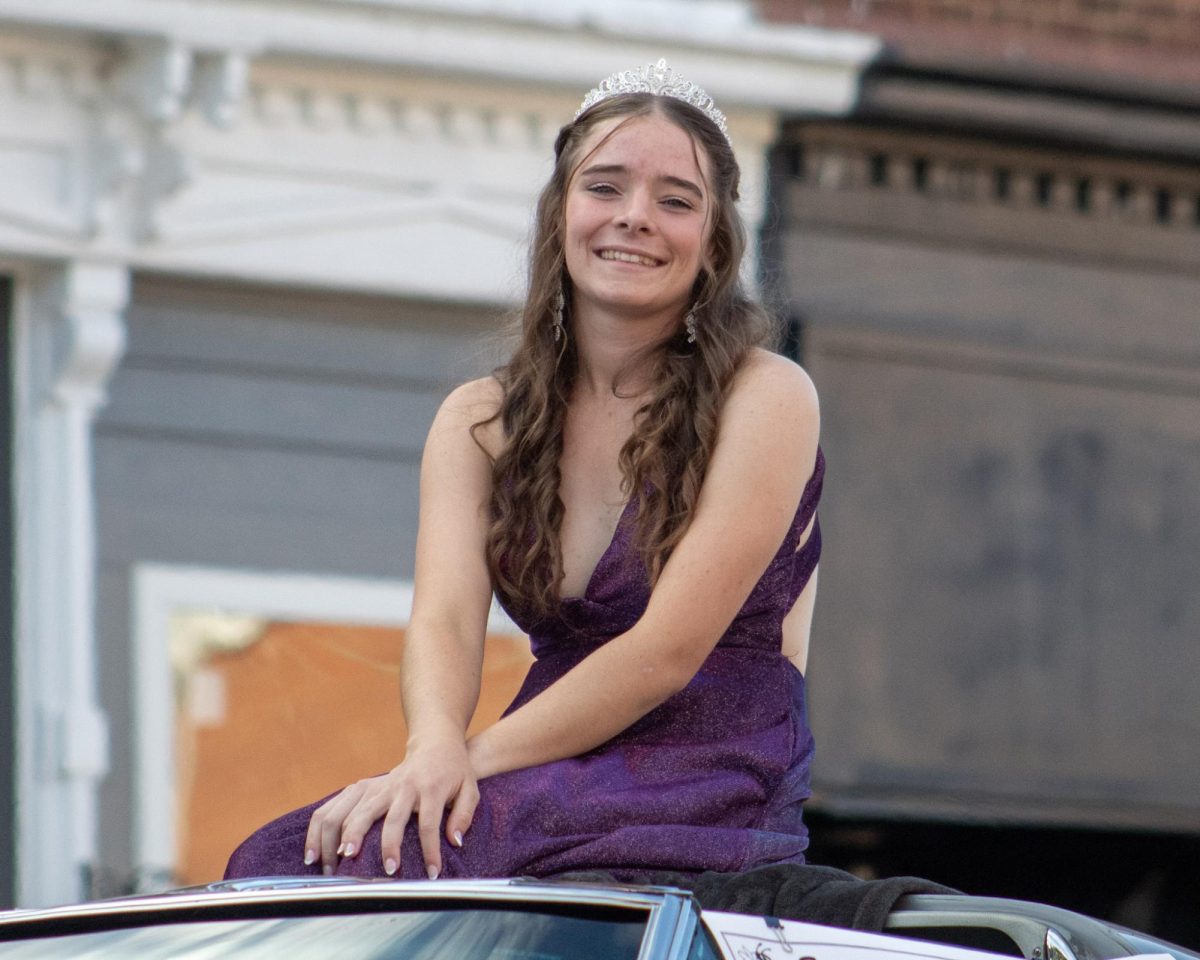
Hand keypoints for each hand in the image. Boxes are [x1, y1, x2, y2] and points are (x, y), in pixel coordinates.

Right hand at [303, 738, 478, 877]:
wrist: (435, 745)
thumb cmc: (454, 772)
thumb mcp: (470, 789)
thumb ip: (464, 815)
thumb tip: (454, 842)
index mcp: (429, 787)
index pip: (428, 822)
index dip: (430, 850)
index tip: (431, 873)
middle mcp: (399, 786)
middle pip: (386, 817)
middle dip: (384, 847)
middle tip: (384, 873)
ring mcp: (377, 786)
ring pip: (352, 812)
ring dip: (341, 842)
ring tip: (335, 870)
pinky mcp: (363, 787)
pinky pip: (334, 806)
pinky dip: (320, 829)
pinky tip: (314, 853)